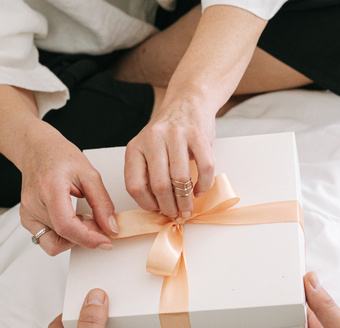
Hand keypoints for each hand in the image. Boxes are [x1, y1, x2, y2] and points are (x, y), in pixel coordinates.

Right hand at [20, 125, 117, 255]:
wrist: (38, 149)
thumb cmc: (60, 156)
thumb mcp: (90, 174)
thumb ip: (102, 203)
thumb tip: (111, 227)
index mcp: (49, 189)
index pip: (66, 225)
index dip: (88, 238)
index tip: (106, 241)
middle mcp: (33, 204)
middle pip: (62, 236)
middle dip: (86, 236)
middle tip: (98, 221)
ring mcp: (28, 213)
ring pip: (53, 244)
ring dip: (73, 238)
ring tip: (83, 220)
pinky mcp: (27, 219)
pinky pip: (46, 239)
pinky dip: (64, 236)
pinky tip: (72, 221)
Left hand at [125, 92, 215, 218]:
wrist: (189, 101)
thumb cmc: (169, 132)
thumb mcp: (148, 149)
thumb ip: (149, 173)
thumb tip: (158, 206)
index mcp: (136, 147)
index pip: (135, 185)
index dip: (146, 204)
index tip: (157, 210)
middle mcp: (153, 139)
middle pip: (159, 185)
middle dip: (169, 207)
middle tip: (176, 214)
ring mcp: (176, 135)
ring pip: (180, 179)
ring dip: (186, 201)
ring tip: (188, 208)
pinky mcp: (198, 135)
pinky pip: (204, 168)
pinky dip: (203, 185)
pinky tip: (199, 190)